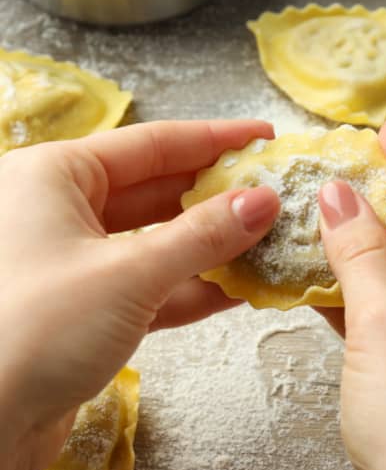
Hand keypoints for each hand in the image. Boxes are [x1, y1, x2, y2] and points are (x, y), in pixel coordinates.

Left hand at [0, 120, 279, 469]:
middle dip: (216, 196)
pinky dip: (192, 287)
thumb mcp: (129, 274)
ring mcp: (78, 262)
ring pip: (158, 241)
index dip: (214, 139)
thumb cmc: (30, 331)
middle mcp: (63, 211)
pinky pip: (151, 285)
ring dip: (211, 247)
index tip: (261, 137)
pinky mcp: (89, 308)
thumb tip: (264, 201)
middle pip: (159, 191)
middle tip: (270, 192)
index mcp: (56, 176)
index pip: (152, 144)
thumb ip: (202, 237)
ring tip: (265, 240)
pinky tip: (238, 288)